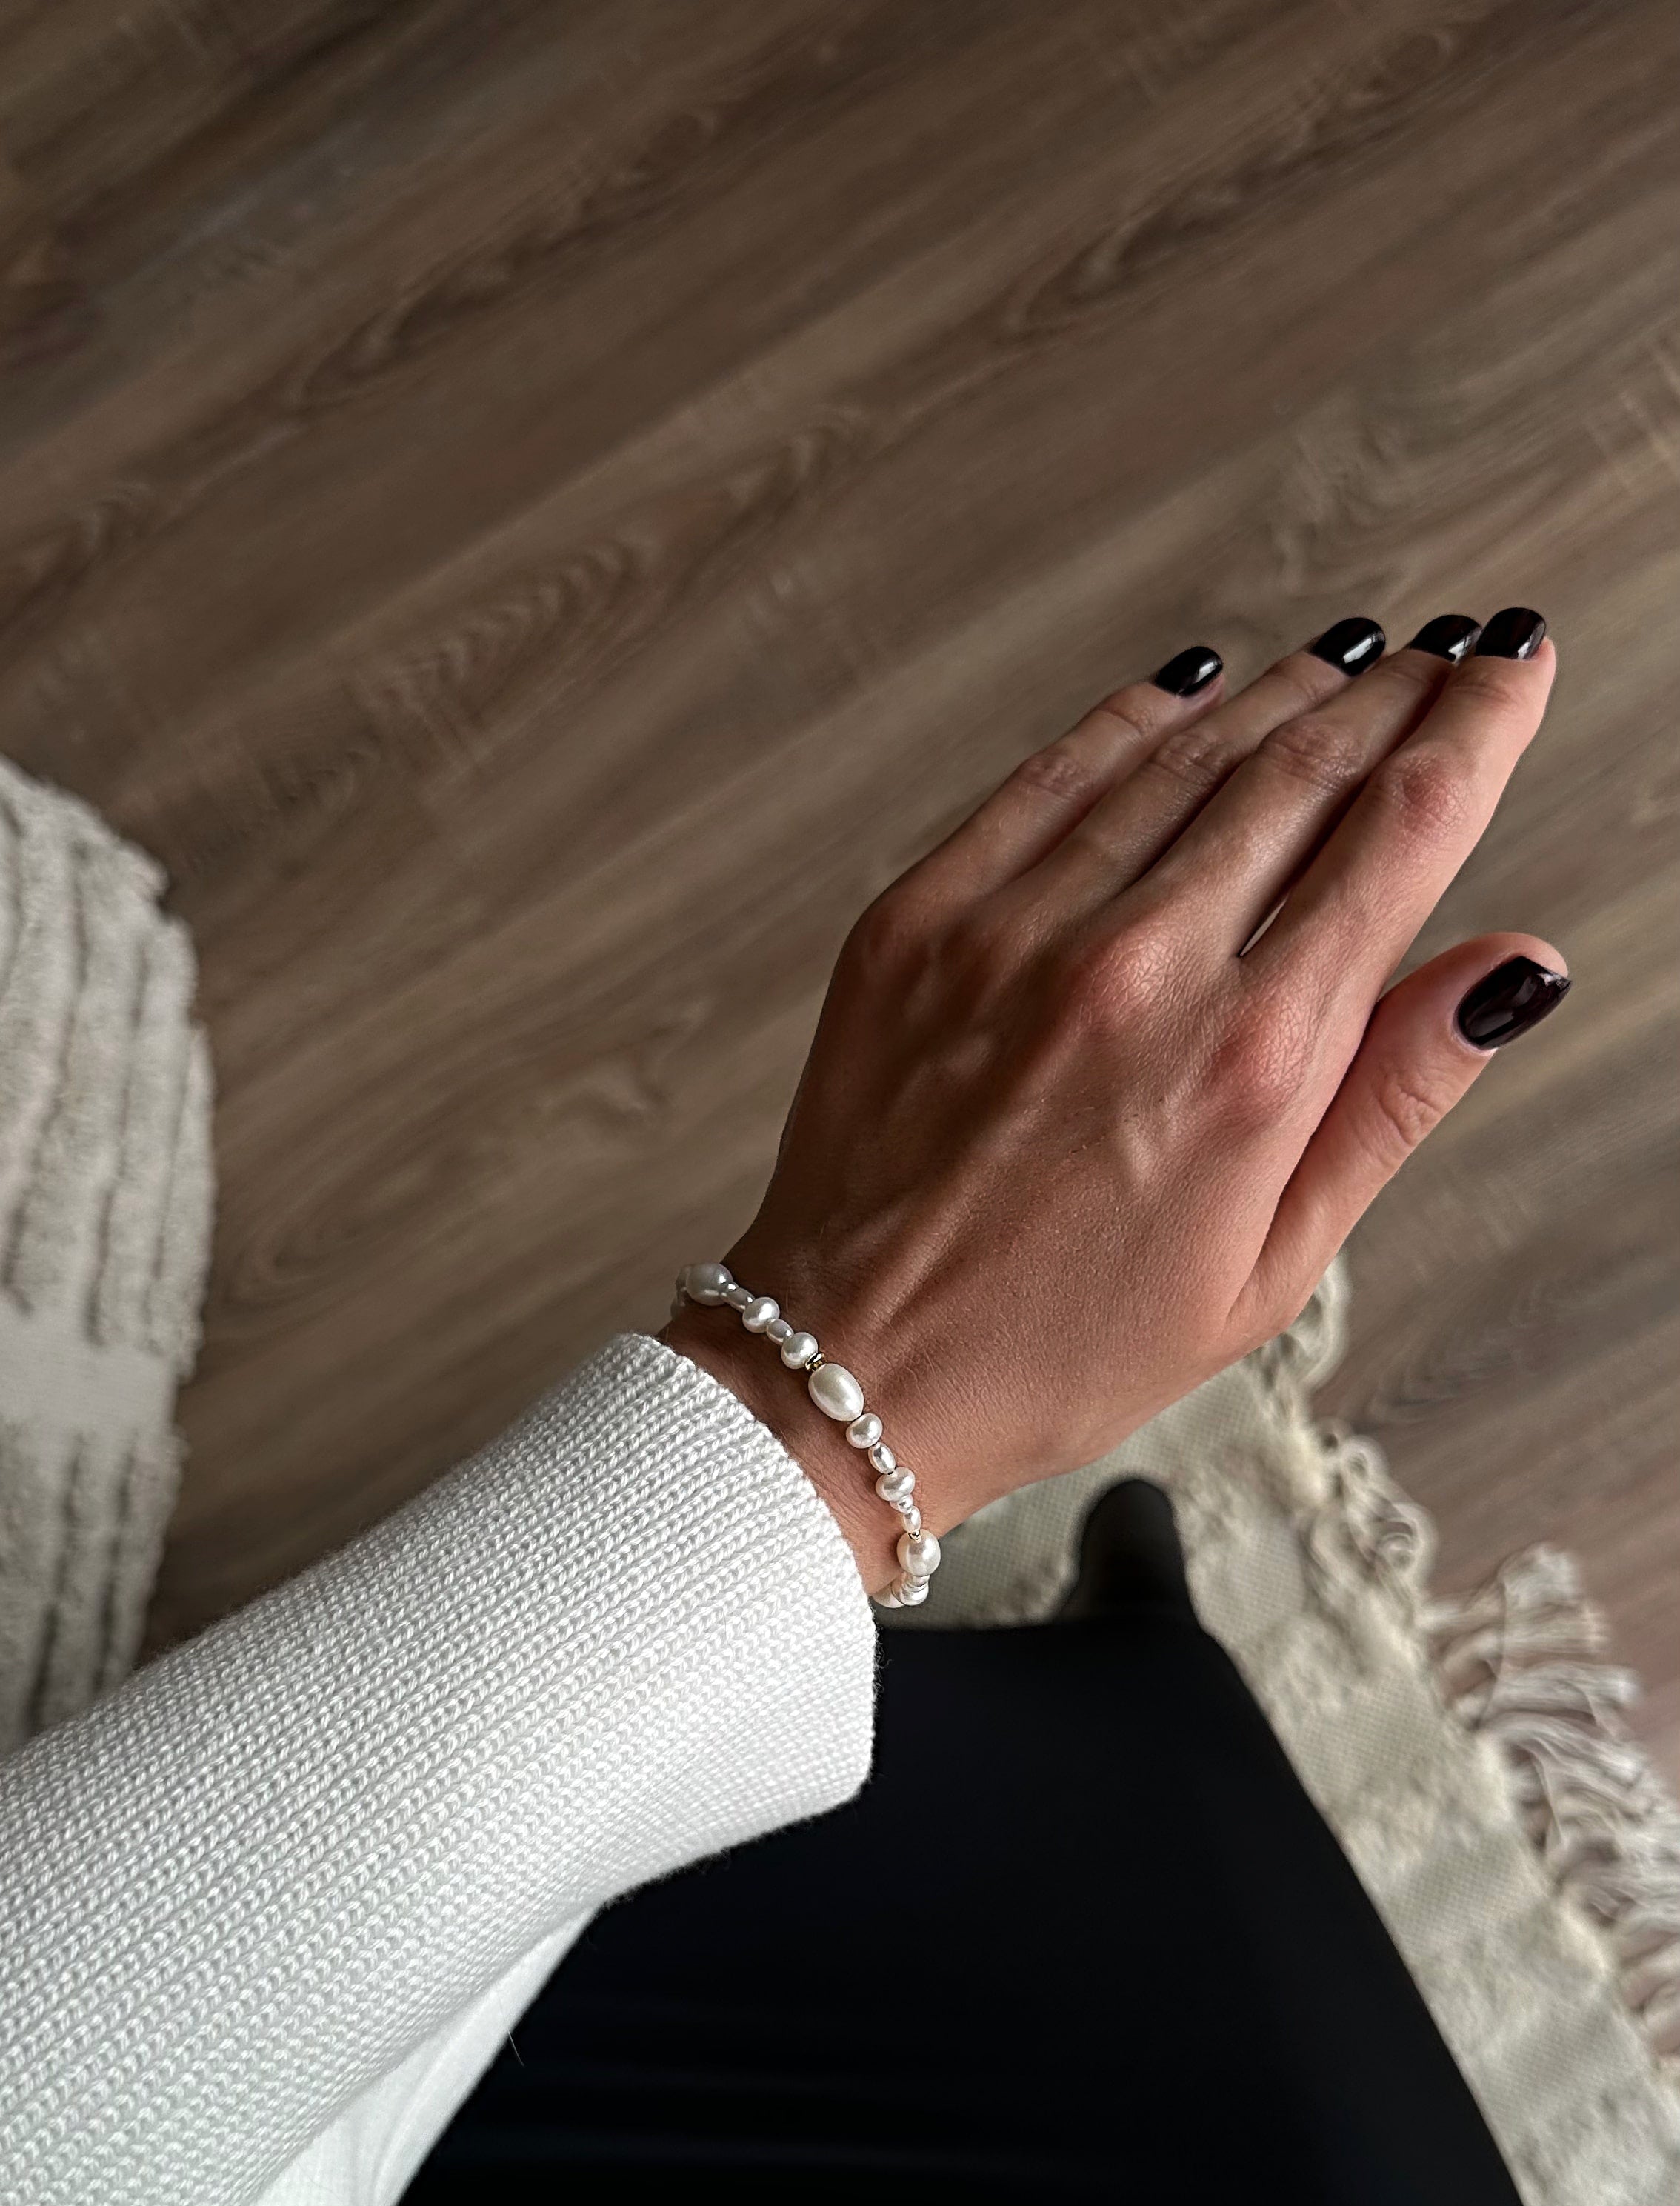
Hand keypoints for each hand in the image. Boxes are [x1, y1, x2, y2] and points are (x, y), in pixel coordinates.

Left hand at [662, 611, 1563, 1594]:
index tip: (1517, 663)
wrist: (850, 1369)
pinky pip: (1052, 775)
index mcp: (1251, 1061)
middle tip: (1448, 650)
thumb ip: (1394, 1095)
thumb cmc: (1064, 1345)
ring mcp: (1017, 931)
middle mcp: (1140, 970)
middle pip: (1304, 769)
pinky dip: (1136, 722)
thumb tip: (1517, 966)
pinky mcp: (920, 919)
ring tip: (1344, 663)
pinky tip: (1191, 693)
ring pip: (1185, 754)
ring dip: (1281, 695)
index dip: (1477, 726)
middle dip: (1395, 693)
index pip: (1401, 832)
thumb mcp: (1272, 1265)